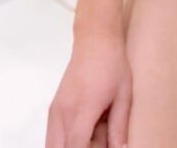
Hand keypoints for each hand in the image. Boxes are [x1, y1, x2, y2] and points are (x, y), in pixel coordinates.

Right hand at [45, 30, 130, 147]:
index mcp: (83, 108)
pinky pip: (53, 136)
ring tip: (94, 136)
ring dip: (70, 146)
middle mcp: (63, 112)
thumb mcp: (123, 95)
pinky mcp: (53, 108)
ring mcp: (55, 111)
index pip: (75, 146)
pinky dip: (66, 141)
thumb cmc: (112, 64)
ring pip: (53, 145)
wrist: (95, 40)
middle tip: (98, 143)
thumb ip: (119, 126)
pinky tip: (87, 131)